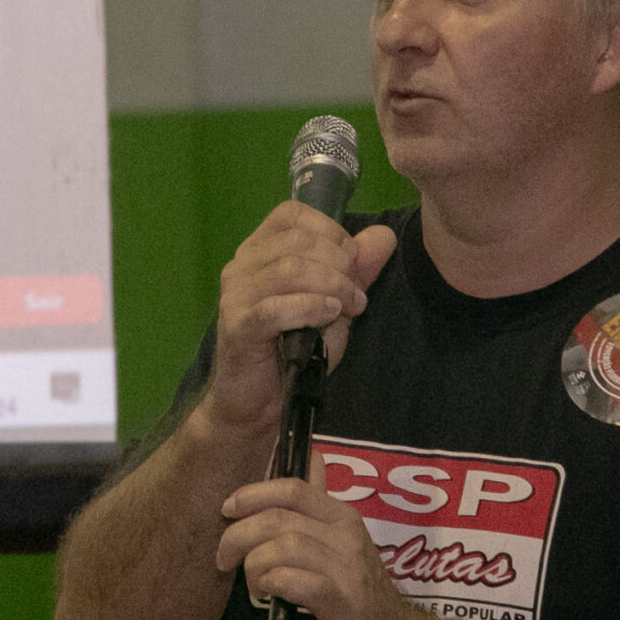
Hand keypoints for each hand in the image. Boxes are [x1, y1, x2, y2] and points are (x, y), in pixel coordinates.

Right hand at [198, 203, 398, 437]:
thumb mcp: (335, 305)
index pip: (291, 214)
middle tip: (357, 295)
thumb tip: (384, 236)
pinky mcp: (237, 327)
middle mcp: (241, 266)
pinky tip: (329, 315)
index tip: (352, 261)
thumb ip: (357, 271)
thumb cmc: (295, 352)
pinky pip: (275, 308)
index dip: (329, 231)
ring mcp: (235, 296)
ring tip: (349, 308)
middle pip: (297, 241)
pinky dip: (311, 307)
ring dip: (332, 286)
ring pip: (289, 269)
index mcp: (260, 251)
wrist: (262, 404)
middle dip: (339, 264)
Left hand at [216, 467, 433, 619]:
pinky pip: (297, 581)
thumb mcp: (340, 545)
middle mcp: (346, 535)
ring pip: (284, 547)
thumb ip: (319, 509)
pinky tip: (269, 597)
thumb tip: (311, 459)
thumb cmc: (357, 596)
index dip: (252, 494)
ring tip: (254, 587)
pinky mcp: (343, 603)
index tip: (227, 510)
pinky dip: (273, 584)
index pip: (292, 488)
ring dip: (254, 566)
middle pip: (278, 518)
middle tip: (225, 560)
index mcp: (342, 517)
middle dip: (238, 536)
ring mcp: (347, 568)